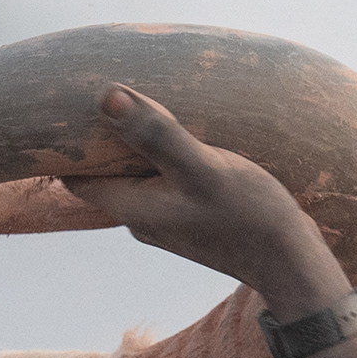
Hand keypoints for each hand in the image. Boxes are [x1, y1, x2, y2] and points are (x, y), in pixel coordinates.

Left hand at [64, 86, 349, 316]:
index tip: (65, 104)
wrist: (291, 265)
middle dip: (100, 139)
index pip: (73, 176)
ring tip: (143, 107)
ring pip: (134, 178)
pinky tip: (181, 138)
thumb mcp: (202, 168)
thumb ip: (155, 134)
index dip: (65, 143)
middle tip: (102, 92)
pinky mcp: (192, 219)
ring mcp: (167, 222)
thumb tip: (106, 95)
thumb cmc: (249, 216)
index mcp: (132, 208)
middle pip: (103, 175)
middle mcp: (141, 219)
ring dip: (135, 148)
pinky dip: (162, 160)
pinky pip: (163, 182)